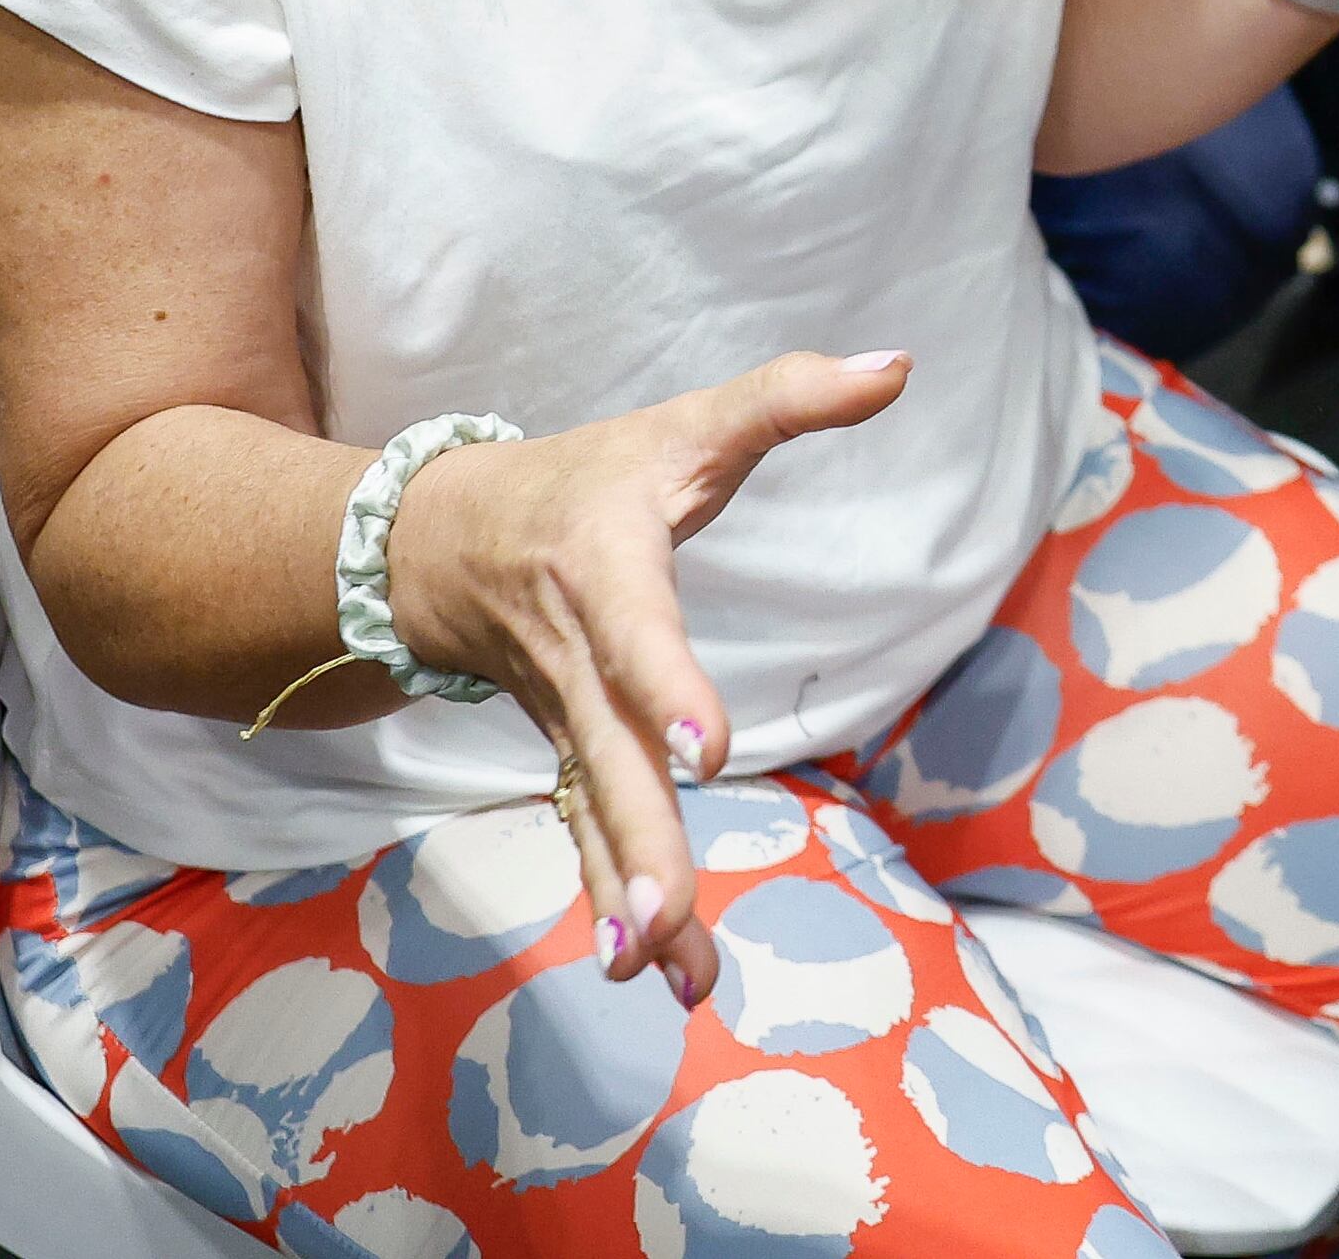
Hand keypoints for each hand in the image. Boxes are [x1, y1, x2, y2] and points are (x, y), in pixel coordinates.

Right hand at [388, 348, 916, 1006]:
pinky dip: (621, 898)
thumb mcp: (685, 426)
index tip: (706, 751)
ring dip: (626, 890)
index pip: (637, 634)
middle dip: (635, 839)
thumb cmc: (586, 479)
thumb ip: (789, 396)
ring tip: (658, 968)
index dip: (668, 688)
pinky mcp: (567, 757)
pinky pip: (592, 833)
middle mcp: (577, 661)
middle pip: (604, 757)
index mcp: (606, 573)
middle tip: (661, 918)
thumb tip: (901, 365)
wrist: (437, 540)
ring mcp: (565, 721)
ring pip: (592, 813)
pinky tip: (660, 973)